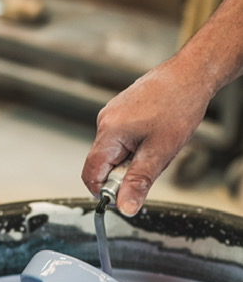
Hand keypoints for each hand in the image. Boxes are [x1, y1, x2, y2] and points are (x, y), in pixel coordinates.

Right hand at [81, 56, 211, 215]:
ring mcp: (112, 115)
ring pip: (113, 153)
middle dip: (124, 174)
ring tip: (156, 148)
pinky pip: (121, 141)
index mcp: (109, 132)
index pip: (91, 175)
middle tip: (150, 166)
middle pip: (102, 165)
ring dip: (132, 161)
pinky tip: (154, 138)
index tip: (125, 196)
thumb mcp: (160, 153)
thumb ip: (138, 183)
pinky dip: (135, 148)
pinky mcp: (121, 112)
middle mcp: (105, 121)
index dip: (105, 192)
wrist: (192, 74)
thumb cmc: (178, 105)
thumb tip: (125, 207)